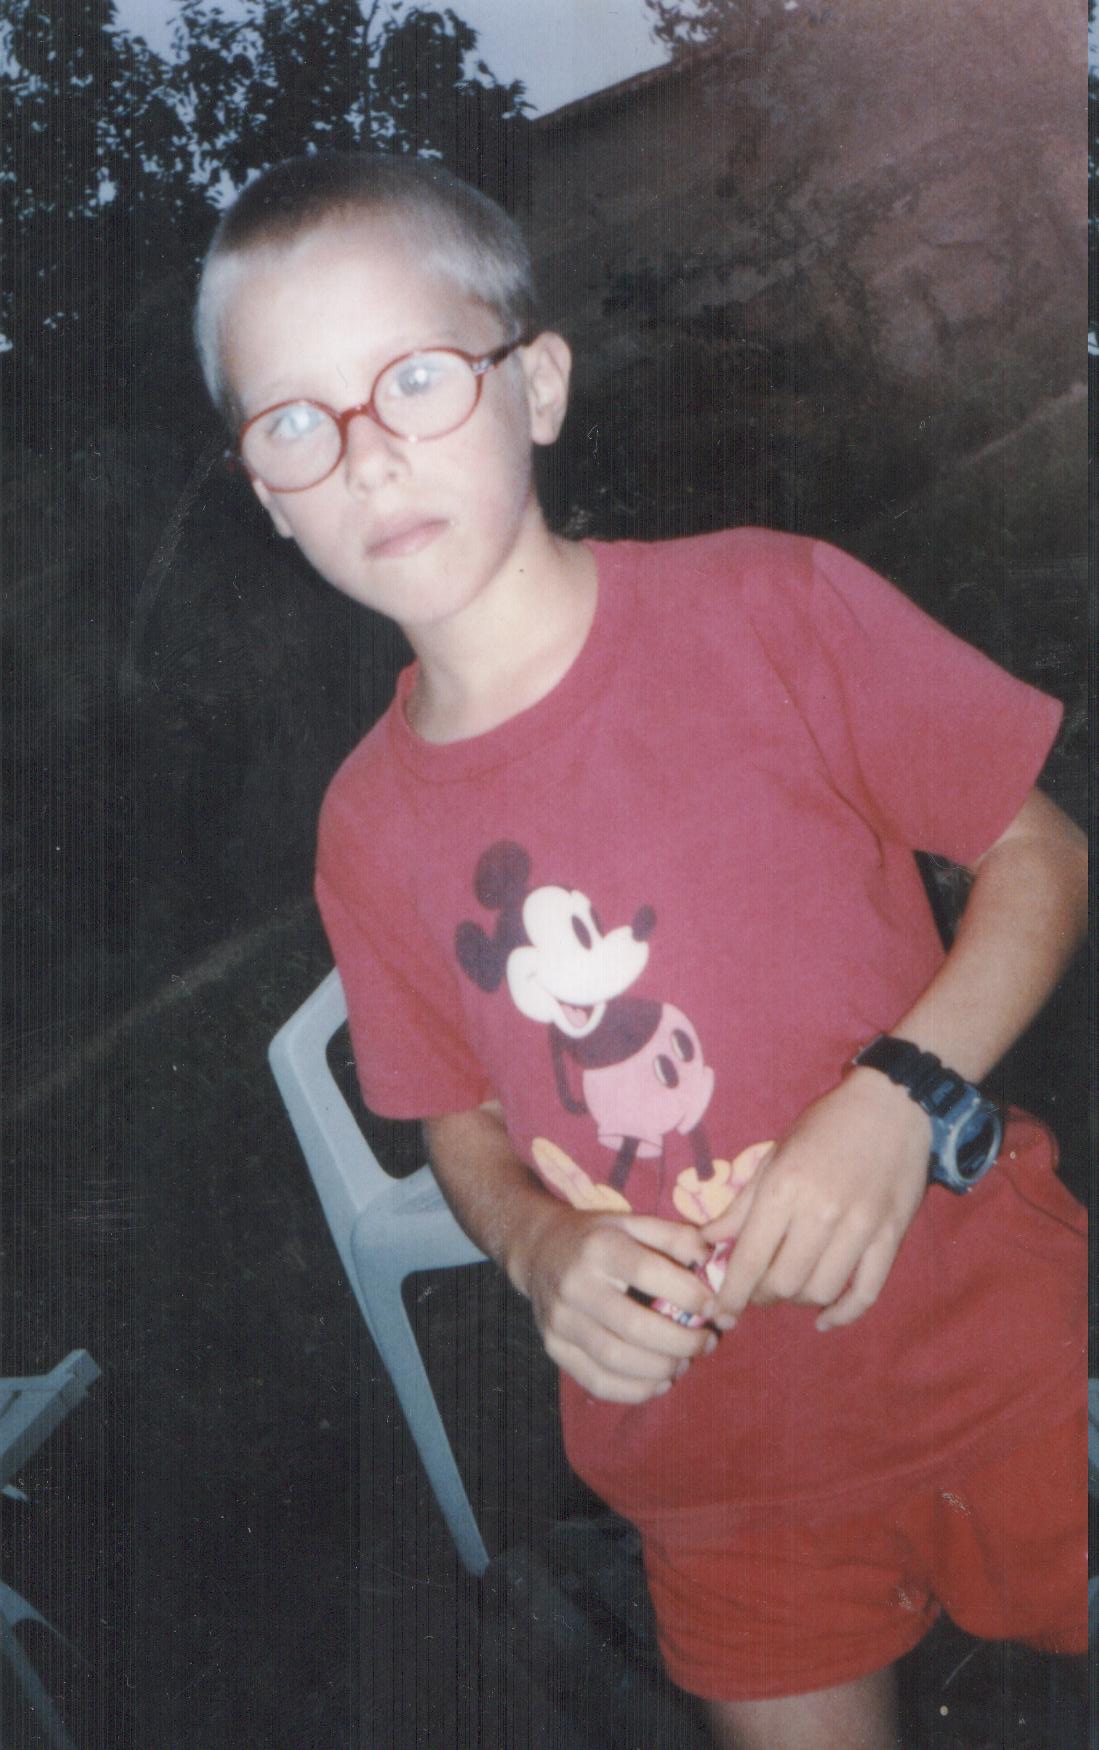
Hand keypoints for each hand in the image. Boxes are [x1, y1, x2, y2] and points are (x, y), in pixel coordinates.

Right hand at [512, 1204, 717, 1402]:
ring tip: (686, 1362)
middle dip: (681, 1342)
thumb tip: (711, 1261)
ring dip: (661, 1369)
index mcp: (599, 1247)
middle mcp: (574, 1284)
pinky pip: (597, 1381)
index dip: (686, 1293)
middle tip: (707, 1342)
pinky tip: (660, 1382)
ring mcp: (560, 1320)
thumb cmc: (598, 1238)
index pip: (647, 1272)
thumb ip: (675, 1237)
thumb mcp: (633, 1222)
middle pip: (634, 1326)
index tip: (712, 1306)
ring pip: (616, 1360)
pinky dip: (635, 1390)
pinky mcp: (554, 1348)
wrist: (539, 1250)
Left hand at [701, 1070, 930, 1330]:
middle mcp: (821, 1212)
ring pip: (821, 1291)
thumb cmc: (826, 1127)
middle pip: (784, 1283)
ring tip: (791, 1288)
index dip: (732, 1293)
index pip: (750, 1258)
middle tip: (758, 1289)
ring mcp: (860, 1227)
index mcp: (785, 1188)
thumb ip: (743, 1204)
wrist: (892, 1106)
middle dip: (763, 1296)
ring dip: (799, 1300)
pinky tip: (825, 1317)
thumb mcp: (776, 1156)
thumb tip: (707, 1240)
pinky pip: (867, 1292)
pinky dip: (843, 1313)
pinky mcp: (891, 1237)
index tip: (722, 1310)